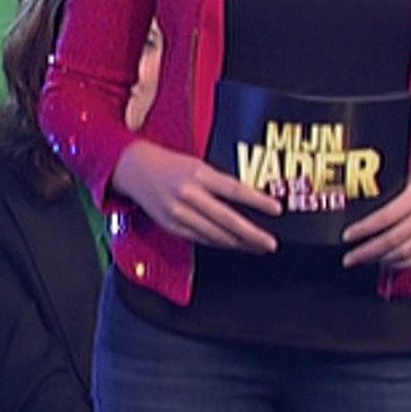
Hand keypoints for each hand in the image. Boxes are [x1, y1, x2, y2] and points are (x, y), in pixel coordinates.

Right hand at [110, 139, 280, 252]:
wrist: (134, 169)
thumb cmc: (171, 165)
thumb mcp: (197, 165)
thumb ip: (219, 182)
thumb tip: (248, 199)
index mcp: (198, 173)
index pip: (234, 189)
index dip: (257, 201)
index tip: (276, 209)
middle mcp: (188, 194)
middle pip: (227, 220)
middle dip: (252, 234)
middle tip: (270, 243)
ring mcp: (178, 213)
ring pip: (215, 235)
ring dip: (239, 243)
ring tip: (257, 246)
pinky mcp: (171, 226)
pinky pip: (201, 239)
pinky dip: (219, 243)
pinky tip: (233, 244)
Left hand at [341, 156, 410, 268]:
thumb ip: (394, 197)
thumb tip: (368, 214)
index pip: (384, 217)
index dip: (363, 229)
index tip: (348, 236)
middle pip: (392, 239)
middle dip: (367, 251)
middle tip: (350, 257)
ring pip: (405, 253)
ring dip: (382, 260)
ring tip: (366, 260)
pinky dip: (403, 263)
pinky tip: (389, 263)